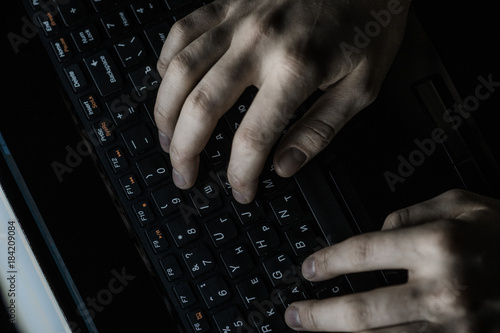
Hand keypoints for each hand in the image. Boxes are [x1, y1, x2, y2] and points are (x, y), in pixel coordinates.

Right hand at [154, 0, 409, 202]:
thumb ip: (320, 129)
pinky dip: (167, 59)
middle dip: (185, 151)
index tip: (241, 191)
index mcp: (296, 69)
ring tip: (166, 138)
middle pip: (202, 107)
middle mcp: (259, 43)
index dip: (241, 173)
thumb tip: (285, 165)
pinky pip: (184, 30)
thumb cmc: (369, 23)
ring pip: (181, 70)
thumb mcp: (362, 86)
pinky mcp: (230, 2)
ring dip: (166, 111)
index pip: (253, 138)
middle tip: (184, 175)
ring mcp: (239, 19)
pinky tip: (165, 81)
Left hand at [284, 189, 499, 331]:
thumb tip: (375, 231)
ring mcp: (455, 325)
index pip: (363, 253)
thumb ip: (408, 215)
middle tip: (294, 314)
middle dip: (319, 315)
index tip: (308, 269)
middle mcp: (443, 289)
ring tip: (312, 330)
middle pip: (363, 310)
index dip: (328, 262)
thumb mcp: (458, 203)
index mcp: (438, 245)